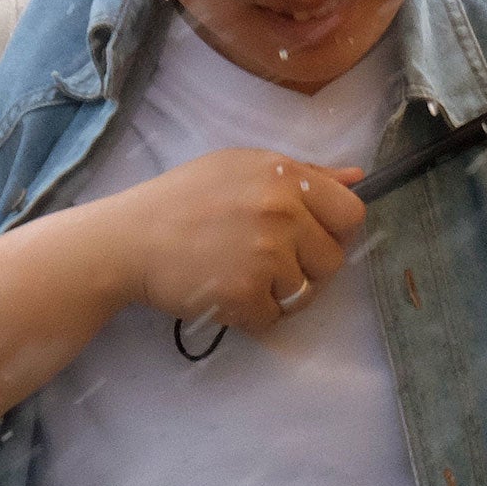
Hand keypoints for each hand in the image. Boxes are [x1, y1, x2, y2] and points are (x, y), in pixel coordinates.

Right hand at [87, 149, 365, 335]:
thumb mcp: (244, 167)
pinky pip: (273, 318)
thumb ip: (306, 174)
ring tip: (241, 276)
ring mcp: (265, 255)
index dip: (336, 232)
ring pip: (305, 293)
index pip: (351, 213)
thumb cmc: (185, 198)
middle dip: (308, 268)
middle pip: (333, 260)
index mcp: (285, 176)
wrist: (127, 239)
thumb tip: (358, 177)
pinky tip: (226, 293)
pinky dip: (252, 315)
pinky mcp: (244, 294)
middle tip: (269, 262)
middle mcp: (282, 212)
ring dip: (279, 294)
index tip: (311, 238)